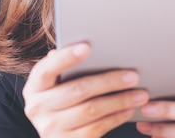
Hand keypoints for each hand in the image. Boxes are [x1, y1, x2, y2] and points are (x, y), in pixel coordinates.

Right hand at [22, 43, 149, 137]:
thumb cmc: (61, 101)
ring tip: (140, 94)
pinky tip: (129, 109)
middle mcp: (37, 108)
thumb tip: (84, 46)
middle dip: (108, 81)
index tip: (88, 47)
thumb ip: (64, 67)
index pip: (47, 69)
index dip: (66, 58)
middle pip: (77, 90)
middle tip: (133, 75)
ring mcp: (51, 129)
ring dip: (119, 101)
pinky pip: (97, 128)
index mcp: (34, 87)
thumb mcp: (56, 85)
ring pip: (91, 110)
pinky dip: (116, 117)